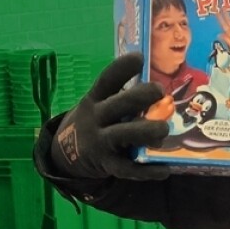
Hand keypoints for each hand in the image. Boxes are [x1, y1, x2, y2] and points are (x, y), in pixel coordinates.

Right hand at [50, 53, 170, 180]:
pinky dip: (147, 171)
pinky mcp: (105, 164)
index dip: (122, 68)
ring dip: (146, 131)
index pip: (107, 80)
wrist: (65, 155)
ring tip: (163, 128)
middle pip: (117, 105)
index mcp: (95, 99)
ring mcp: (99, 141)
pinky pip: (127, 168)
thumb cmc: (97, 122)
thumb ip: (123, 97)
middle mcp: (95, 118)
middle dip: (140, 97)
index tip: (139, 57)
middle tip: (160, 92)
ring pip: (122, 134)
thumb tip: (159, 87)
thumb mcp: (100, 105)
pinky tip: (164, 169)